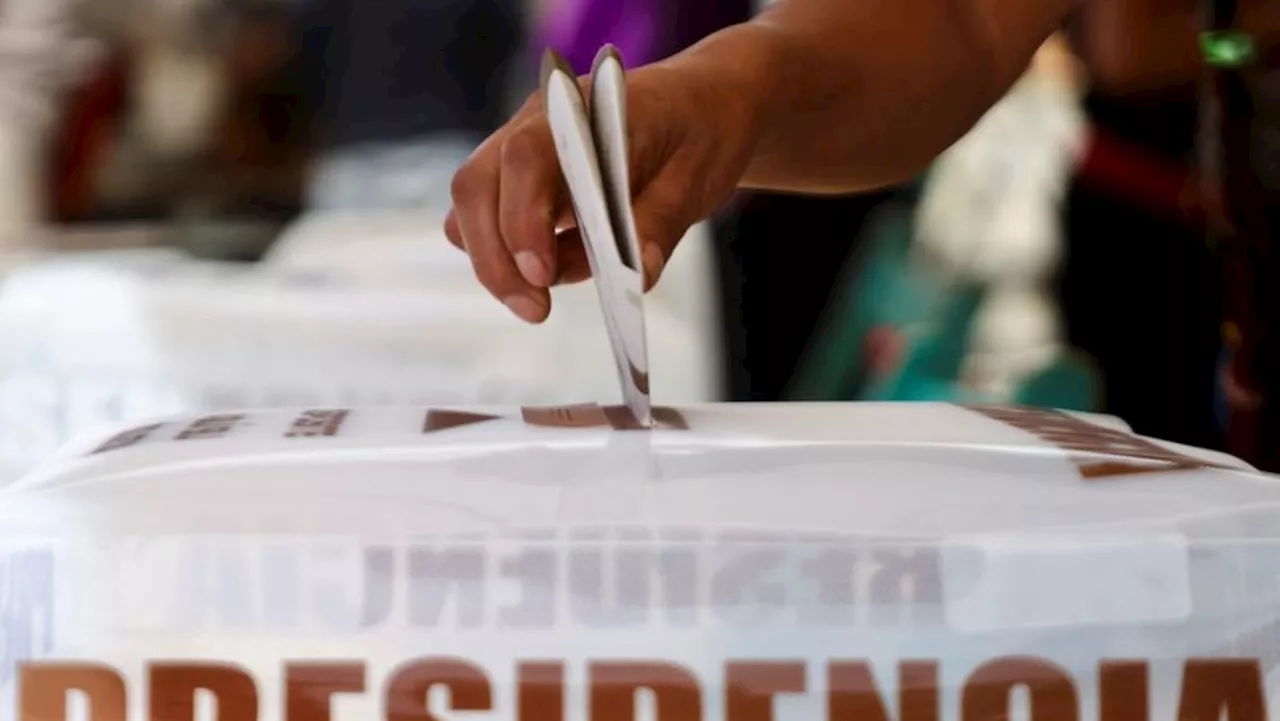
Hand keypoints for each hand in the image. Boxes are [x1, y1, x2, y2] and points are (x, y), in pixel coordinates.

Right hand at [445, 58, 757, 322]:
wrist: (702, 108)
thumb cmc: (699, 133)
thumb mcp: (695, 180)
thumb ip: (660, 224)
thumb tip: (635, 277)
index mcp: (582, 108)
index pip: (527, 156)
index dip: (523, 218)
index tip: (541, 273)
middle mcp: (537, 122)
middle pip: (478, 185)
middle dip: (496, 257)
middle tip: (535, 310)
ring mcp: (519, 147)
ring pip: (472, 205)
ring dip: (493, 261)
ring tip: (537, 305)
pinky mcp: (519, 178)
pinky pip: (487, 217)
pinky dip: (501, 254)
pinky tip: (540, 280)